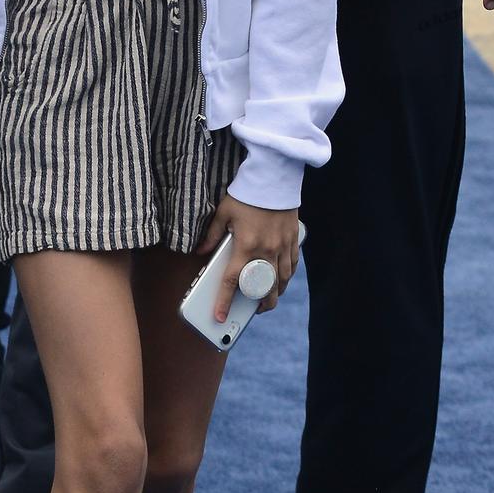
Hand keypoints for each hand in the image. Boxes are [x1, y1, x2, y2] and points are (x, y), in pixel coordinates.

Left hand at [196, 195, 299, 325]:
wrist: (274, 176)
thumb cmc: (246, 194)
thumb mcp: (223, 213)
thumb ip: (211, 235)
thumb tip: (199, 252)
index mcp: (246, 246)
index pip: (232, 281)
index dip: (224, 301)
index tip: (219, 316)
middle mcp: (266, 250)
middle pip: (264, 288)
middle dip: (260, 305)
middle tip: (254, 311)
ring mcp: (283, 246)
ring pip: (281, 279)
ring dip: (275, 293)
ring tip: (269, 299)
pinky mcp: (293, 239)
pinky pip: (292, 265)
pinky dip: (287, 276)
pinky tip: (282, 279)